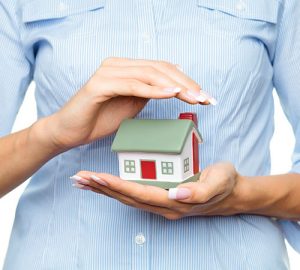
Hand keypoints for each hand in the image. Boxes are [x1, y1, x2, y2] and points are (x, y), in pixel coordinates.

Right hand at [35, 57, 215, 151]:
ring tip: (194, 97)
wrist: (69, 131)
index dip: (186, 80)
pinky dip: (153, 89)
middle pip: (160, 68)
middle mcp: (118, 65)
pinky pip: (132, 85)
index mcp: (127, 68)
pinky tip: (171, 93)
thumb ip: (147, 93)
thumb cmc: (99, 119)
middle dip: (186, 83)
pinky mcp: (100, 85)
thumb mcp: (130, 105)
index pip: (162, 69)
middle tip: (205, 97)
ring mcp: (108, 72)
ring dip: (175, 85)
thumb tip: (169, 87)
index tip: (204, 96)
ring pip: (149, 74)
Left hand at [71, 162, 246, 219]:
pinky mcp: (162, 198)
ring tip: (84, 182)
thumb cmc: (225, 183)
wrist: (233, 192)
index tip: (97, 177)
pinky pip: (135, 195)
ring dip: (105, 190)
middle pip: (127, 198)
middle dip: (102, 189)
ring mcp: (162, 204)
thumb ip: (199, 191)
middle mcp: (164, 206)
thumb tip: (177, 195)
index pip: (140, 193)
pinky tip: (106, 185)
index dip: (117, 186)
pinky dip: (117, 189)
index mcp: (175, 202)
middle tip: (79, 179)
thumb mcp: (219, 182)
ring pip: (128, 198)